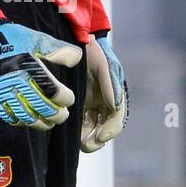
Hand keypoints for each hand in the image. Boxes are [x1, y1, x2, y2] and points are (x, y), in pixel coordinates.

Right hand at [0, 20, 82, 129]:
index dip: (65, 98)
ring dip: (41, 123)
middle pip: (41, 107)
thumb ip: (60, 50)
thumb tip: (76, 60)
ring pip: (26, 116)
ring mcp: (4, 91)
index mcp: (30, 68)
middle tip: (64, 114)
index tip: (69, 98)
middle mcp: (17, 82)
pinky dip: (21, 122)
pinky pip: (9, 116)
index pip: (53, 91)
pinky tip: (30, 120)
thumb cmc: (20, 40)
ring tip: (50, 122)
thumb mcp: (41, 40)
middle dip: (56, 115)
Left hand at [80, 33, 128, 151]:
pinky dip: (75, 130)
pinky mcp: (75, 104)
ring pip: (90, 129)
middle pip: (103, 129)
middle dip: (97, 140)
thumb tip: (114, 106)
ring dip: (87, 139)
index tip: (101, 137)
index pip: (116, 120)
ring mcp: (88, 105)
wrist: (76, 41)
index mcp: (113, 96)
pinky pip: (77, 122)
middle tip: (88, 145)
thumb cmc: (93, 52)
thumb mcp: (105, 65)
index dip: (111, 130)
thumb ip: (111, 85)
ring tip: (79, 143)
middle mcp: (102, 103)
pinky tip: (70, 133)